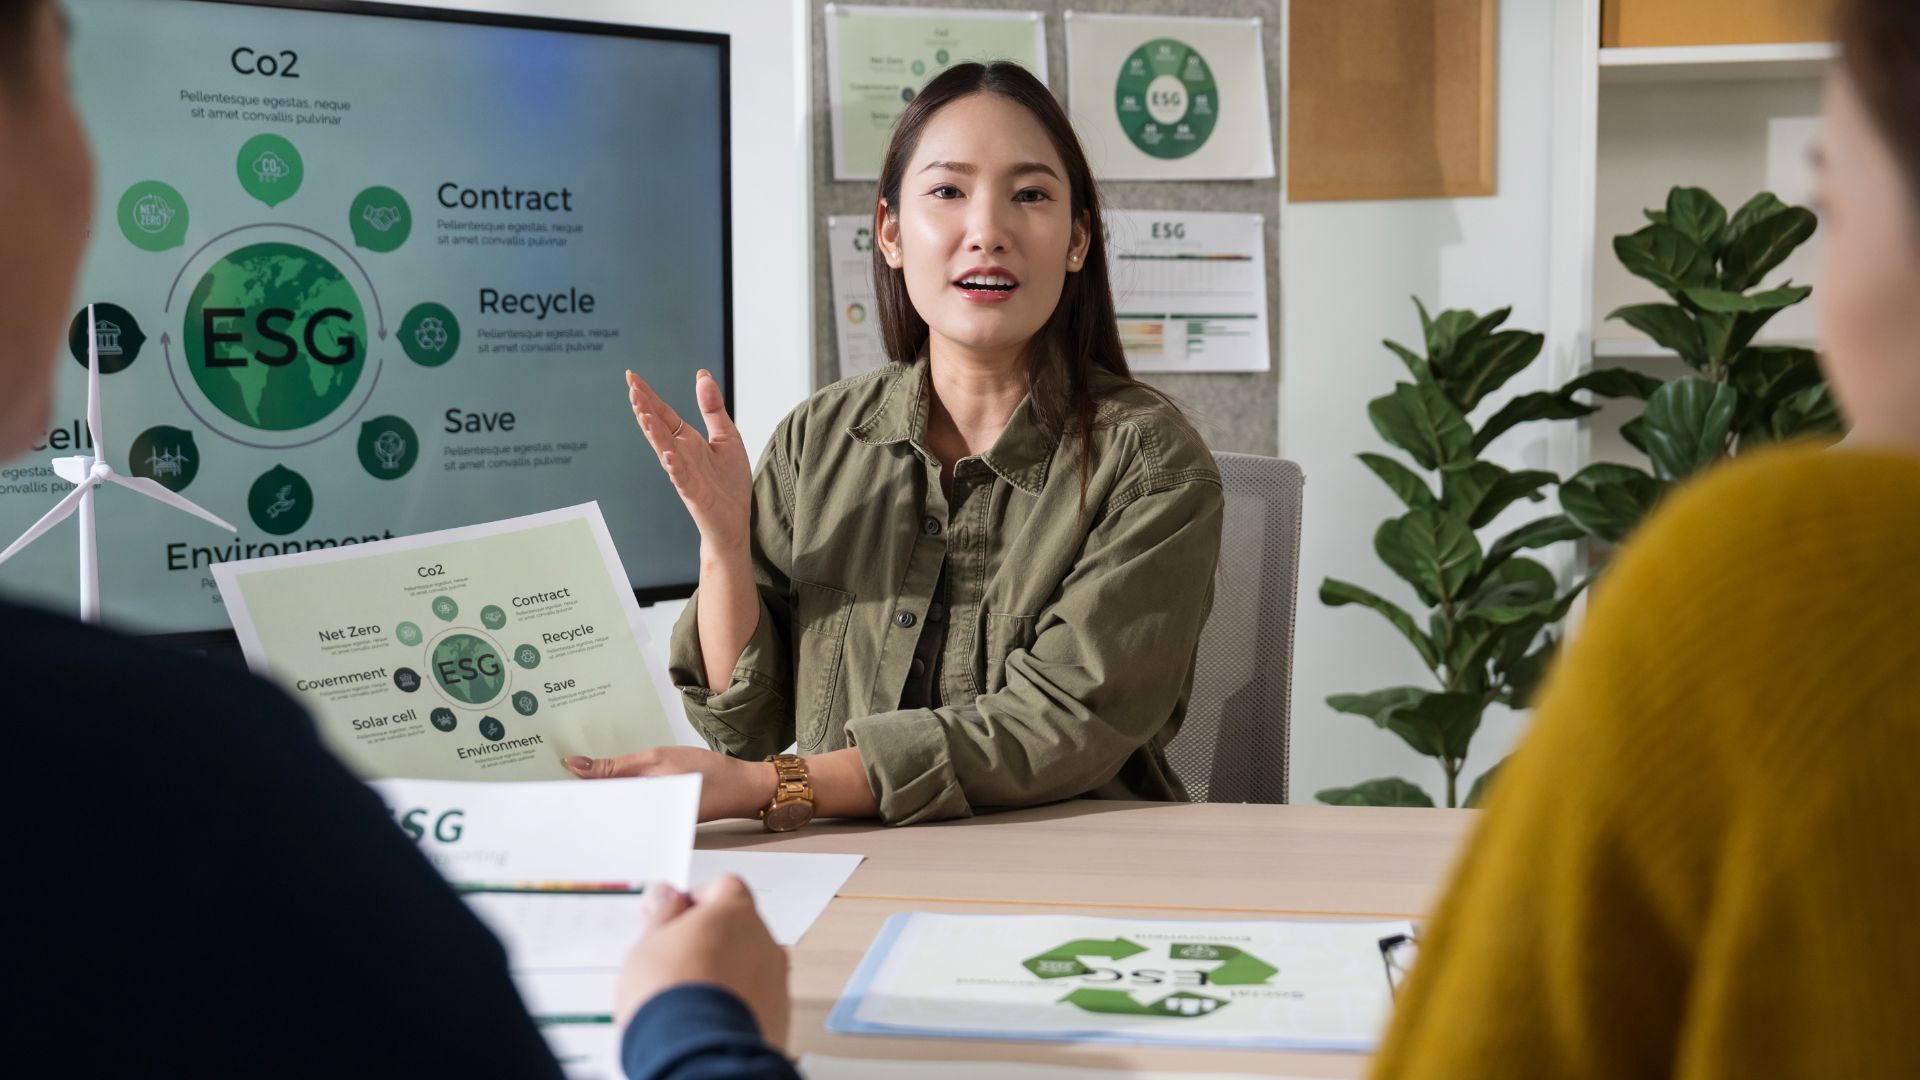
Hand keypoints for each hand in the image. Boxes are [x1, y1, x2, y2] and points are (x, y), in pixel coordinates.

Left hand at [563, 745, 776, 821]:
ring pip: (612, 816)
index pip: (591, 810)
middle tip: (557, 787)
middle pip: (599, 815)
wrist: (742, 788)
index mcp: (638, 812)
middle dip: (580, 800)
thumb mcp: (656, 759)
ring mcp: (649, 827)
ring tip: (581, 786)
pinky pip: (629, 814)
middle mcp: (641, 826)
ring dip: (599, 800)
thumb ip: (614, 766)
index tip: (546, 789)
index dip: (568, 798)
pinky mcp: (655, 824)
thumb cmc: (706, 773)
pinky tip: (611, 791)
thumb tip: (573, 765)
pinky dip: (619, 802)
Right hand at [616, 877, 790, 1048]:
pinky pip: (755, 1000)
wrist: (698, 1053)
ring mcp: (776, 981)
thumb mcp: (650, 942)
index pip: (723, 887)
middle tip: (674, 960)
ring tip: (688, 997)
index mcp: (736, 914)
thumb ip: (662, 913)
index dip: (694, 901)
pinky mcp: (779, 1016)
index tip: (673, 919)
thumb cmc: (674, 995)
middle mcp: (765, 942)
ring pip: (748, 966)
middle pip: (738, 929)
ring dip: (724, 973)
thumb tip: (666, 896)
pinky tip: (706, 1018)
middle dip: (709, 939)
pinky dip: (735, 1004)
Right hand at [628, 369, 752, 551]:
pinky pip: (681, 478)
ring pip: (664, 450)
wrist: (734, 521)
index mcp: (687, 440)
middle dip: (645, 408)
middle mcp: (681, 454)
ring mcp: (684, 473)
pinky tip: (668, 455)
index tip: (632, 377)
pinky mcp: (694, 493)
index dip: (649, 395)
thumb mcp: (726, 437)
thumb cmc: (728, 483)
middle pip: (658, 427)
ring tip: (643, 414)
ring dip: (653, 433)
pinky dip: (674, 466)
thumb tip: (702, 375)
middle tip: (632, 388)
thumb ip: (712, 409)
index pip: (663, 414)